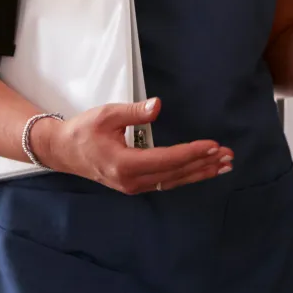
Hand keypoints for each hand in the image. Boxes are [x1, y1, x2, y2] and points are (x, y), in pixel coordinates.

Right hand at [33, 98, 232, 194]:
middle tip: (228, 156)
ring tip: (223, 165)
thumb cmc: (84, 130)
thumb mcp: (107, 114)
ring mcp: (133, 186)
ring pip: (173, 180)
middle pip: (175, 173)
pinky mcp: (135, 185)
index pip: (166, 159)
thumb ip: (134, 112)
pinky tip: (202, 170)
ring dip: (199, 172)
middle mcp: (131, 180)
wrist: (63, 151)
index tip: (213, 145)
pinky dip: (187, 175)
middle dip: (203, 164)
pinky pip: (166, 181)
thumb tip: (157, 106)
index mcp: (124, 163)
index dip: (192, 152)